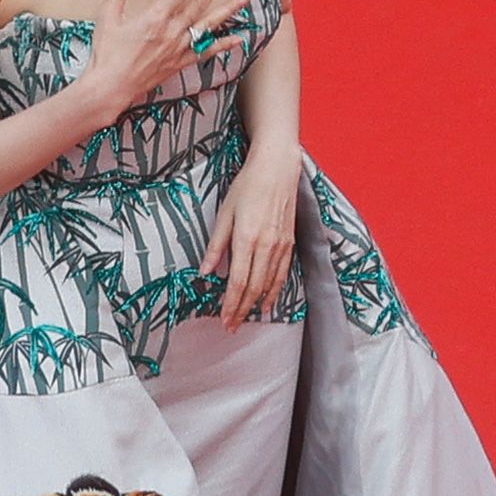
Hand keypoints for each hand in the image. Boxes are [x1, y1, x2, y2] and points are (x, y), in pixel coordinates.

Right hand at [81, 0, 246, 123]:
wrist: (110, 88)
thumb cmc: (106, 54)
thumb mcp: (108, 17)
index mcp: (155, 17)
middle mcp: (171, 31)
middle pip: (199, 2)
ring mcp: (178, 48)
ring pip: (208, 25)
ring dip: (228, 10)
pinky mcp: (179, 63)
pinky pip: (205, 53)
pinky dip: (222, 45)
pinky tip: (238, 39)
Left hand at [205, 147, 300, 325]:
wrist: (277, 168)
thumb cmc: (248, 186)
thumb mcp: (224, 213)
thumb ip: (216, 245)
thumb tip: (205, 271)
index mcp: (247, 238)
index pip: (238, 282)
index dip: (231, 304)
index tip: (224, 320)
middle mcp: (267, 245)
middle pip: (254, 288)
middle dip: (242, 310)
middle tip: (232, 327)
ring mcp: (281, 245)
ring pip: (269, 284)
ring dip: (258, 305)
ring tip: (247, 320)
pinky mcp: (290, 242)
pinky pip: (282, 273)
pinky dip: (275, 291)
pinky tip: (268, 302)